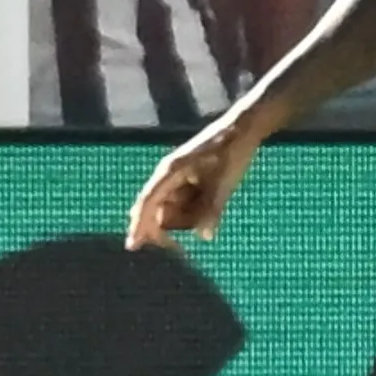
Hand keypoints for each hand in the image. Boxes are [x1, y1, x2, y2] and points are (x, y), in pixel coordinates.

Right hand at [125, 117, 260, 250]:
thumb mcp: (223, 182)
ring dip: (188, 218)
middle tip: (182, 241)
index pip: (148, 202)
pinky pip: (185, 205)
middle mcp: (169, 175)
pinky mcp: (188, 181)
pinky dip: (195, 210)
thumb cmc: (231, 152)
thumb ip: (211, 210)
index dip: (139, 224)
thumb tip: (204, 237)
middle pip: (159, 211)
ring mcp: (178, 179)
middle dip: (169, 227)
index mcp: (171, 171)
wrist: (243, 129)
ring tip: (214, 197)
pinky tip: (213, 196)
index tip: (132, 245)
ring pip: (173, 211)